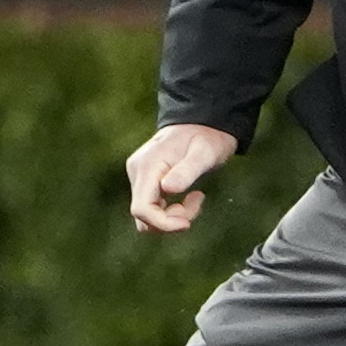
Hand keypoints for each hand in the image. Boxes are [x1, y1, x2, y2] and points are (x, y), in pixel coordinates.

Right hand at [125, 123, 239, 234]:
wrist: (203, 122)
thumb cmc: (207, 137)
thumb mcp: (205, 152)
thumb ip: (187, 170)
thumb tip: (167, 189)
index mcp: (148, 166)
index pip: (142, 208)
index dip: (163, 223)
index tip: (187, 224)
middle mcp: (138, 172)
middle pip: (143, 216)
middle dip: (171, 220)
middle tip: (197, 202)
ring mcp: (139, 177)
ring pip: (147, 215)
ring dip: (172, 217)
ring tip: (195, 198)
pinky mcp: (146, 181)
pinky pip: (153, 207)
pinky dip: (171, 211)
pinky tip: (189, 196)